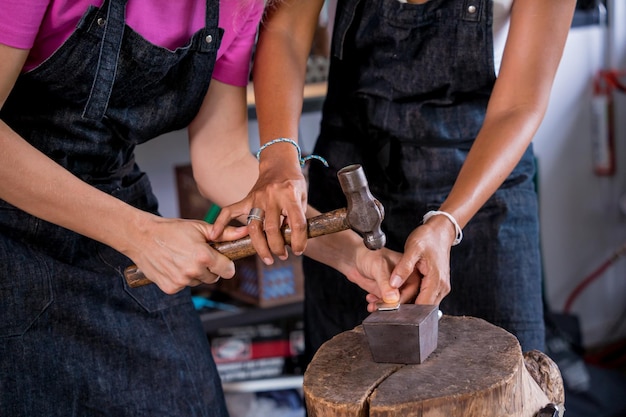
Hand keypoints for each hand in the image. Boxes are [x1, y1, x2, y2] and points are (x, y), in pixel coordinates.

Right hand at [126, 216, 248, 293]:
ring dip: (195, 273)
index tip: (220, 259)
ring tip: (182, 258)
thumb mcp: (199, 228)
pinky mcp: (170, 288)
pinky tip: (173, 265)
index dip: (226, 264)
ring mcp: (181, 281)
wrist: (142, 237)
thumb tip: (246, 231)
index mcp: (203, 256)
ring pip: (198, 282)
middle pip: (214, 278)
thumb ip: (225, 233)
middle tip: (197, 255)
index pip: (228, 270)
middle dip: (210, 268)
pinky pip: (184, 286)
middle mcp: (193, 271)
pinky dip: (181, 278)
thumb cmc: (172, 229)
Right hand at [211, 160, 307, 262]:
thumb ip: (298, 216)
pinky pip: (230, 211)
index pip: (296, 223)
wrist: (279, 164)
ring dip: (260, 247)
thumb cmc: (293, 182)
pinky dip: (221, 223)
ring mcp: (257, 197)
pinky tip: (215, 235)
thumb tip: (291, 240)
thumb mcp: (302, 196)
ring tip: (268, 258)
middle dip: (277, 247)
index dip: (299, 240)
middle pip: (271, 228)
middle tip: (282, 256)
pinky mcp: (246, 199)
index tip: (298, 250)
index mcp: (289, 194)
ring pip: (254, 227)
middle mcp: (272, 196)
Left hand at [343, 246, 419, 311]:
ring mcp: (395, 288)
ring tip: (374, 304)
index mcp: (409, 269)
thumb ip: (385, 282)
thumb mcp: (378, 266)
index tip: (393, 303)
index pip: (412, 288)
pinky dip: (378, 305)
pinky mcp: (386, 294)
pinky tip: (371, 301)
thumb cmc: (369, 254)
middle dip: (392, 304)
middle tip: (382, 306)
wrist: (355, 258)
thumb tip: (393, 297)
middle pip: (405, 298)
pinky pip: (386, 304)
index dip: (403, 297)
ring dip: (384, 306)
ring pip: (395, 303)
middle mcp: (404, 280)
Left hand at [386, 218, 453, 305]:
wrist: (440, 232)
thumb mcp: (413, 249)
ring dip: (409, 305)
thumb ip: (403, 267)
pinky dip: (413, 298)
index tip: (390, 308)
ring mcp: (441, 287)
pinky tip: (400, 293)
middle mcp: (442, 287)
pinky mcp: (437, 285)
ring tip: (390, 300)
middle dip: (405, 309)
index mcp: (436, 280)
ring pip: (424, 305)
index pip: (423, 306)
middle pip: (423, 308)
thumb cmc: (428, 238)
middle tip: (385, 305)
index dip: (406, 310)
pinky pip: (425, 298)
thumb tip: (393, 284)